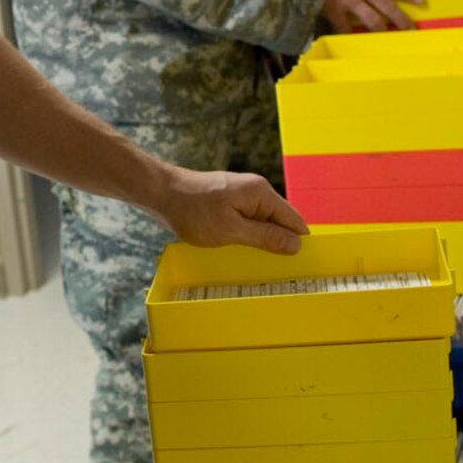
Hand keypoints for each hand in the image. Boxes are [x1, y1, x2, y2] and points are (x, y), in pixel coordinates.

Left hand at [152, 166, 306, 254]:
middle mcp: (255, 191)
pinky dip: (246, 236)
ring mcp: (240, 196)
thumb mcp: (231, 230)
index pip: (294, 220)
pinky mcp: (228, 203)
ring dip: (260, 242)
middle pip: (279, 222)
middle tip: (276, 271)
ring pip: (262, 223)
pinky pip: (246, 222)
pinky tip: (239, 252)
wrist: (161, 194)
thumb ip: (265, 237)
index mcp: (261, 193)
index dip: (299, 242)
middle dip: (279, 244)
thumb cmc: (193, 211)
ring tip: (256, 264)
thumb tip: (296, 244)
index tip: (300, 266)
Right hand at [319, 0, 424, 31]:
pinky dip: (350, 32)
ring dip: (381, 29)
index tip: (419, 0)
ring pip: (372, 20)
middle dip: (401, 19)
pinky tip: (353, 37)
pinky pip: (346, 26)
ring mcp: (350, 2)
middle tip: (410, 29)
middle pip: (387, 6)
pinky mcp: (335, 12)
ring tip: (386, 36)